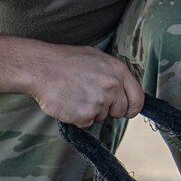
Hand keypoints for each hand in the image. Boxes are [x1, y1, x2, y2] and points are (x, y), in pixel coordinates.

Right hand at [24, 44, 143, 127]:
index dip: (132, 108)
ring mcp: (100, 102)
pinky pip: (86, 123)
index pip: (138, 98)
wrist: (41, 68)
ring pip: (101, 117)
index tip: (127, 111)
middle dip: (108, 109)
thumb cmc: (66, 61)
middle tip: (89, 98)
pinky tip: (69, 103)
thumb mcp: (96, 57)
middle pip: (120, 111)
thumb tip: (122, 87)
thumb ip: (113, 73)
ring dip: (90, 111)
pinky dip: (77, 117)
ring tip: (75, 95)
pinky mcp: (86, 115)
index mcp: (119, 71)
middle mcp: (113, 86)